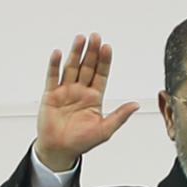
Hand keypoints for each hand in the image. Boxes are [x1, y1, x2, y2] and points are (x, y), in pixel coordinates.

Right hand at [35, 33, 139, 170]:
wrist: (60, 150)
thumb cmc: (82, 141)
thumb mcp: (105, 129)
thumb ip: (120, 116)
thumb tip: (136, 104)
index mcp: (94, 97)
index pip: (101, 74)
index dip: (104, 61)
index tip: (108, 47)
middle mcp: (80, 91)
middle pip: (87, 67)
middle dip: (92, 52)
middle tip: (96, 36)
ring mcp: (65, 91)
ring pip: (71, 68)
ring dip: (76, 53)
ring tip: (81, 38)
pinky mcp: (50, 95)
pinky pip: (52, 77)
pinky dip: (54, 65)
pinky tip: (58, 53)